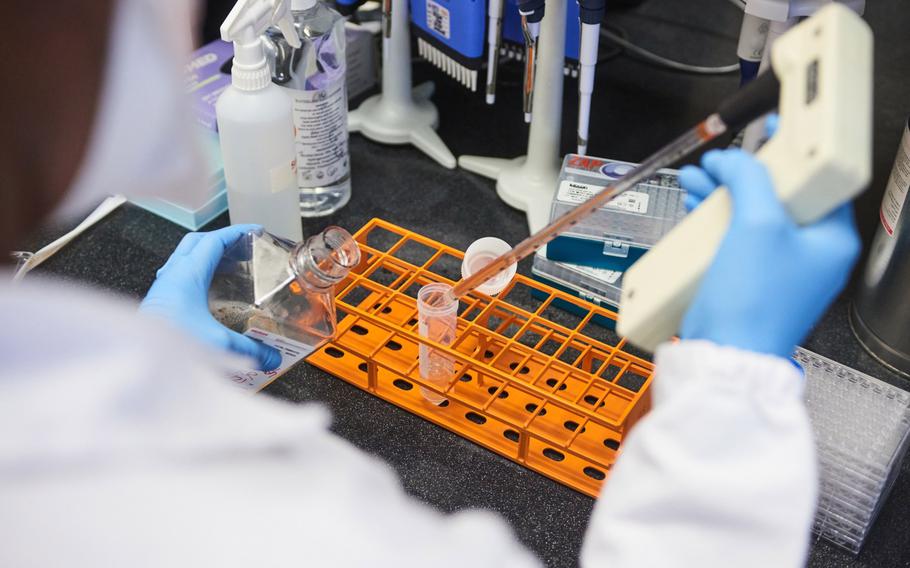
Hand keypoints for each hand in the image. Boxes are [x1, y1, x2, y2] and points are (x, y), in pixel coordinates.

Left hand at [140, 225, 281, 370]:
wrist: (136, 357)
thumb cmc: (169, 344)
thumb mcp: (219, 345)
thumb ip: (250, 349)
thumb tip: (272, 356)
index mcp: (188, 274)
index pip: (214, 240)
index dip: (237, 232)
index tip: (255, 231)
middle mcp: (174, 276)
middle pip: (198, 244)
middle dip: (223, 242)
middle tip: (244, 249)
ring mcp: (165, 288)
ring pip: (187, 260)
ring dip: (210, 259)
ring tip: (232, 270)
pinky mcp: (161, 302)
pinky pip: (181, 278)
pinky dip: (200, 277)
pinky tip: (211, 295)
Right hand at [678, 147, 860, 358]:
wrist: (725, 354)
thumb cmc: (754, 302)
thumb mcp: (757, 225)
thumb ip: (750, 181)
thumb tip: (735, 160)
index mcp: (830, 240)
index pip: (818, 180)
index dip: (794, 152)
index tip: (773, 131)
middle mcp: (808, 254)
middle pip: (780, 195)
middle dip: (746, 172)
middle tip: (724, 156)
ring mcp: (777, 268)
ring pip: (752, 214)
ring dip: (724, 193)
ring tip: (697, 177)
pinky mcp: (749, 278)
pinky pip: (735, 238)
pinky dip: (716, 219)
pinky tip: (695, 205)